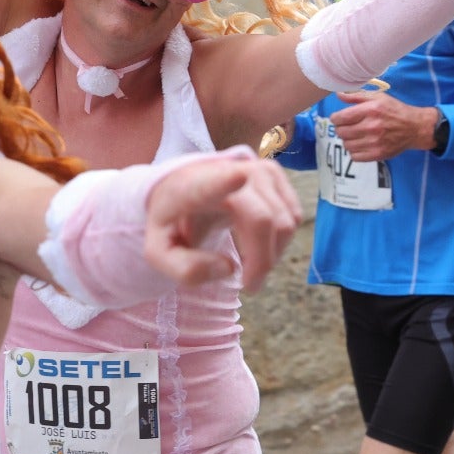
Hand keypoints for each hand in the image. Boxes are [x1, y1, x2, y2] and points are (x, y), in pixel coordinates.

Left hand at [146, 156, 301, 293]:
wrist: (180, 191)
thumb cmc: (171, 225)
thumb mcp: (160, 255)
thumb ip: (186, 270)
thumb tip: (229, 268)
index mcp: (192, 188)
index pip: (210, 183)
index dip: (226, 180)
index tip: (238, 176)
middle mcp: (228, 170)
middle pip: (263, 221)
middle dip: (262, 261)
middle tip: (249, 285)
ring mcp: (255, 168)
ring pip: (285, 221)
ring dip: (273, 252)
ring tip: (249, 262)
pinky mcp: (273, 172)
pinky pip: (293, 216)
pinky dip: (281, 239)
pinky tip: (258, 244)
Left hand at [329, 91, 435, 160]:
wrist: (415, 127)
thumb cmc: (395, 110)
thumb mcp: (378, 97)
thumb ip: (356, 96)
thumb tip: (338, 94)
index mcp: (370, 110)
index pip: (340, 118)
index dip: (336, 118)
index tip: (338, 118)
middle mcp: (372, 127)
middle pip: (341, 132)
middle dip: (341, 128)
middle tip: (348, 126)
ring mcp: (374, 143)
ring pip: (346, 145)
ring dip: (348, 140)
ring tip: (356, 135)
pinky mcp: (378, 154)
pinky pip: (354, 156)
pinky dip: (355, 151)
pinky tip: (361, 144)